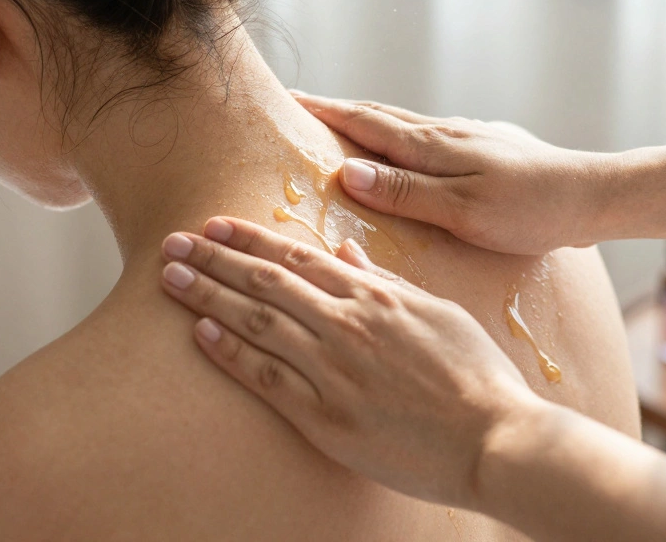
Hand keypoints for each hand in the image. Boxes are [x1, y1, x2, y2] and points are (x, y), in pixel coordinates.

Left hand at [158, 217, 543, 509]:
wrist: (495, 440)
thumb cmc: (476, 377)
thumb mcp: (439, 312)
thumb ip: (388, 282)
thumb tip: (348, 255)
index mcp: (376, 296)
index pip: (298, 257)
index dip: (250, 239)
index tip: (215, 225)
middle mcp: (348, 324)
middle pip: (266, 281)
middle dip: (214, 258)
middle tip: (173, 242)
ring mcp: (335, 370)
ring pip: (257, 321)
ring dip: (208, 296)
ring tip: (169, 278)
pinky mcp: (327, 418)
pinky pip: (267, 378)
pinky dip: (230, 353)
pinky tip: (199, 333)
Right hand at [293, 92, 614, 253]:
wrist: (594, 196)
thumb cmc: (530, 211)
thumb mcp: (463, 210)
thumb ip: (405, 192)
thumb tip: (347, 171)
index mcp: (433, 146)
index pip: (365, 123)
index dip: (324, 111)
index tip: (286, 100)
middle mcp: (446, 133)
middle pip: (380, 115)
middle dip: (337, 108)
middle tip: (300, 103)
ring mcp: (468, 136)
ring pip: (405, 123)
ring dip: (367, 118)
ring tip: (340, 119)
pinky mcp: (487, 147)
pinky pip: (428, 135)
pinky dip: (400, 134)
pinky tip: (405, 144)